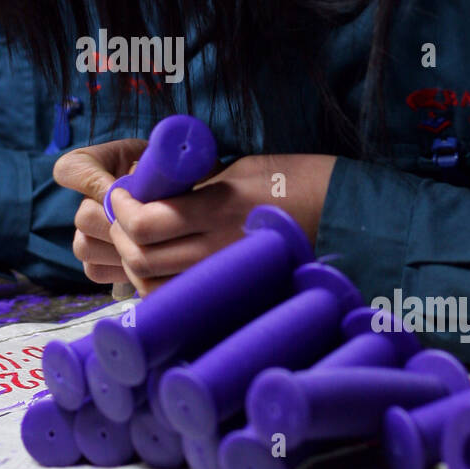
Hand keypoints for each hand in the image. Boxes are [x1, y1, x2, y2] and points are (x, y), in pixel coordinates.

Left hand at [56, 145, 335, 295]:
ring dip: (136, 267)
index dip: (122, 211)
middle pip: (143, 259)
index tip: (120, 196)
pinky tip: (164, 267)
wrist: (349, 214)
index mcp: (221, 207)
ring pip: (156, 287)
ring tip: (139, 244)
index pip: (148, 222)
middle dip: (121, 239)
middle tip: (121, 219)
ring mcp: (228, 276)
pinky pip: (184, 299)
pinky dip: (161, 287)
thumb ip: (194, 187)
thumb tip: (147, 194)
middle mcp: (220, 247)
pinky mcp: (236, 292)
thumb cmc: (297, 178)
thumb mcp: (241, 169)